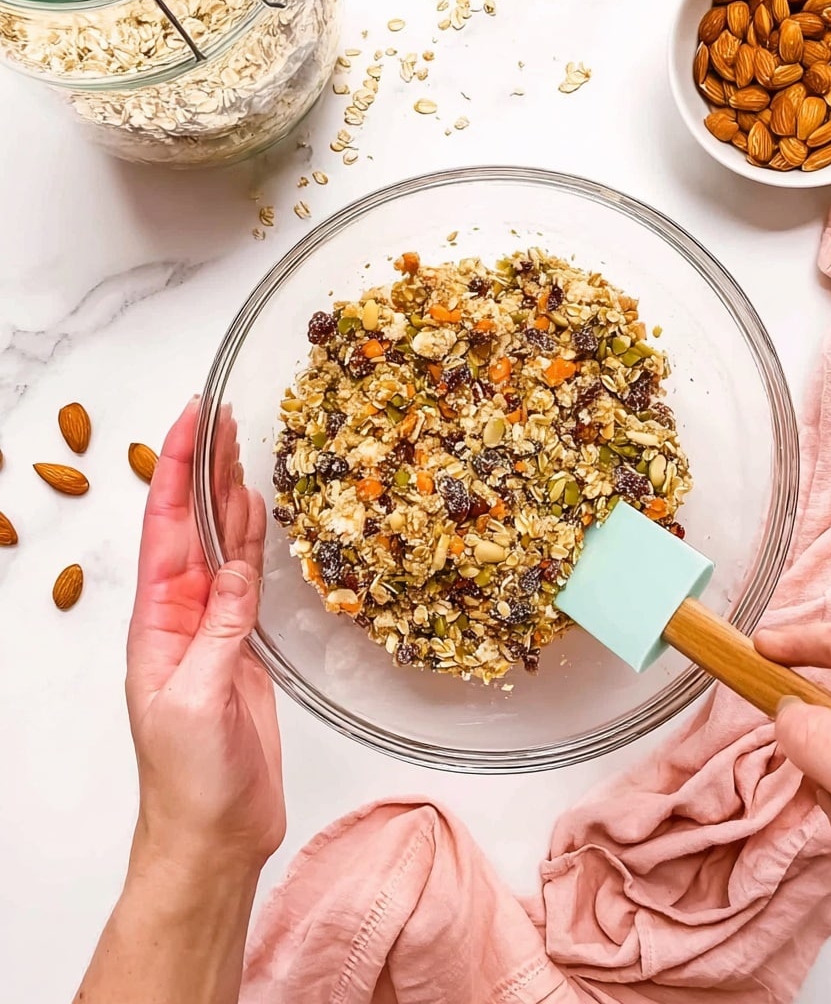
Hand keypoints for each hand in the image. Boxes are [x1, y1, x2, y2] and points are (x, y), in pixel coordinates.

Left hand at [126, 399, 284, 879]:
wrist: (213, 832)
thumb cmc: (190, 779)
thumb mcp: (196, 701)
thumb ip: (218, 632)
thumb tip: (237, 572)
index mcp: (157, 621)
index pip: (164, 526)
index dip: (176, 468)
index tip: (191, 418)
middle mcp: (180, 614)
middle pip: (192, 523)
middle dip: (203, 465)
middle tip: (223, 412)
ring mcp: (211, 628)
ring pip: (222, 544)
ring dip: (229, 493)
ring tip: (240, 443)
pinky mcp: (242, 647)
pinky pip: (248, 579)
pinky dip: (255, 539)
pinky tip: (259, 510)